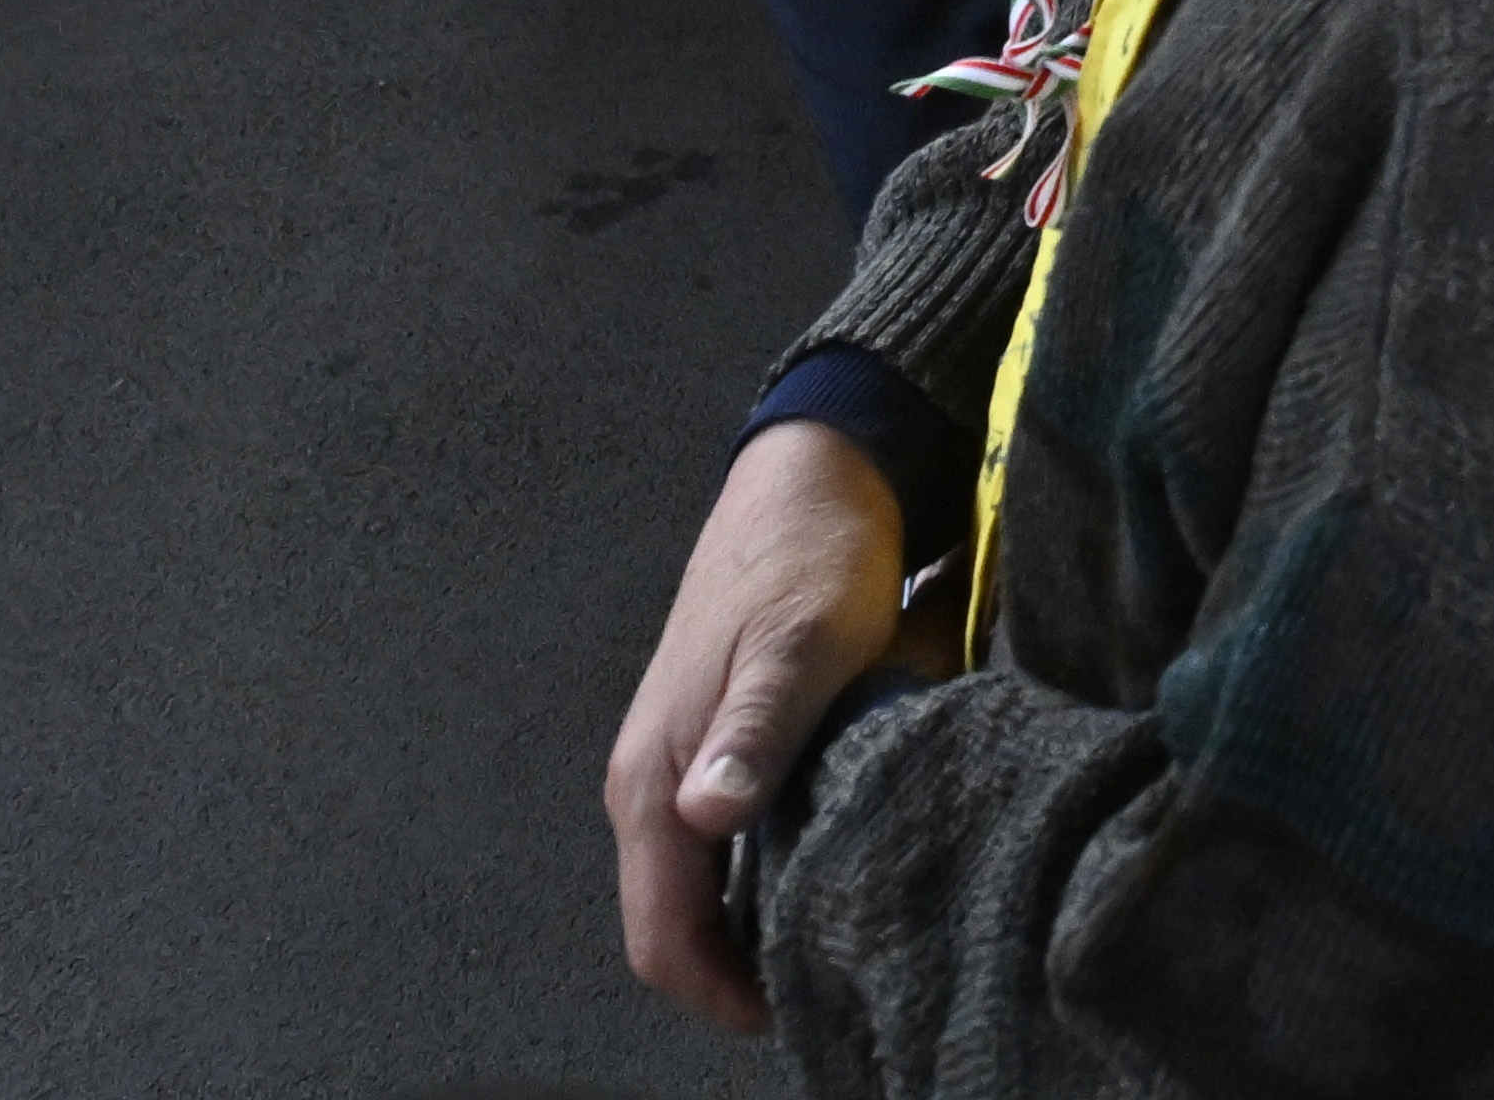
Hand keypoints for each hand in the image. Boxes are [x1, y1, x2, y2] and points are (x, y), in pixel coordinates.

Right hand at [607, 423, 912, 1029]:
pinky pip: (725, 846)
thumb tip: (705, 819)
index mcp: (657, 779)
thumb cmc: (808, 558)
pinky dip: (767, 876)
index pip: (661, 936)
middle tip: (836, 980)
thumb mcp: (800, 645)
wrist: (808, 477)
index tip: (795, 1015)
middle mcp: (653, 785)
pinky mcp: (715, 747)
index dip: (720, 994)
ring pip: (702, 888)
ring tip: (840, 934)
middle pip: (677, 924)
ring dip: (757, 924)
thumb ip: (757, 734)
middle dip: (741, 970)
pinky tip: (830, 870)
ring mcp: (680, 767)